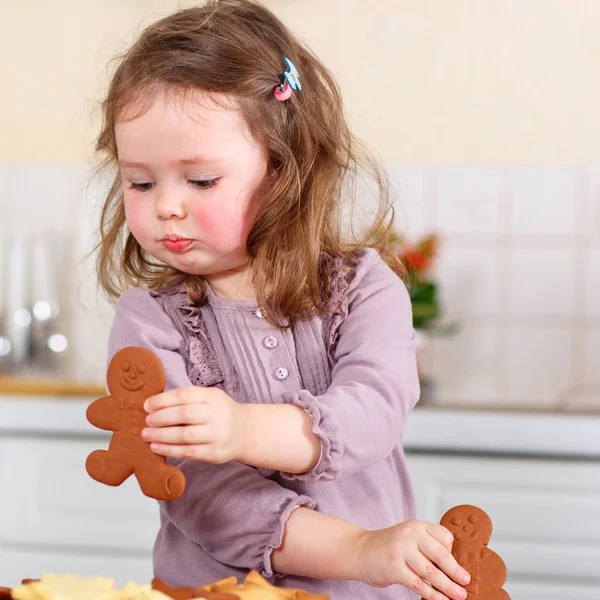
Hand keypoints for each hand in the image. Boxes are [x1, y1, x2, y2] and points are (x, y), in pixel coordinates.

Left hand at [141, 386, 245, 463]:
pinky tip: (156, 447)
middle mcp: (217, 414)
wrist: (245, 431)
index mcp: (213, 397)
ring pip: (185, 435)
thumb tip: (154, 404)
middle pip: (185, 414)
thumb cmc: (218, 413)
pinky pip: (188, 452)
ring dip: (161, 436)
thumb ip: (187, 399)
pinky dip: (169, 450)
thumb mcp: (209, 398)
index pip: (185, 395)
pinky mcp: (215, 453)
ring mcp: (217, 434)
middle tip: (146, 421)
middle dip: (161, 418)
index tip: (147, 405)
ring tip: (146, 435)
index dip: (163, 400)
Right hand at [355, 520, 469, 599]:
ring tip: (459, 596)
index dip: (452, 552)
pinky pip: (418, 584)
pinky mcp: (394, 568)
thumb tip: (454, 568)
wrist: (360, 550)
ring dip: (447, 586)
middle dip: (455, 571)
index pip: (444, 535)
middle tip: (466, 582)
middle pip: (440, 553)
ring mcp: (401, 551)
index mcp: (418, 526)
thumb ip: (427, 547)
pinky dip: (432, 594)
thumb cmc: (389, 547)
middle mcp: (410, 535)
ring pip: (431, 571)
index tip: (457, 565)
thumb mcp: (409, 538)